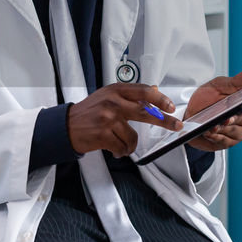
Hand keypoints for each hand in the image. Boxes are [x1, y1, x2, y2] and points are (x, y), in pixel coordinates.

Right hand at [67, 83, 182, 158]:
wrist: (65, 126)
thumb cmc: (88, 112)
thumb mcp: (107, 97)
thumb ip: (129, 95)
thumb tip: (154, 90)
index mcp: (115, 90)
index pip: (143, 91)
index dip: (160, 99)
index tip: (170, 106)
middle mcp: (112, 102)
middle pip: (145, 112)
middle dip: (164, 121)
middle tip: (176, 125)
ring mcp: (107, 119)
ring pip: (133, 137)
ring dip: (129, 145)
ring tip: (120, 143)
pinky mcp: (103, 135)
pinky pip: (122, 147)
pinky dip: (120, 151)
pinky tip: (113, 149)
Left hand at [185, 68, 241, 151]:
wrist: (190, 114)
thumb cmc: (207, 99)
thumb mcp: (218, 86)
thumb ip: (235, 81)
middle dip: (235, 119)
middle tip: (226, 118)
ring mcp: (239, 131)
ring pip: (236, 132)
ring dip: (224, 129)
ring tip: (212, 126)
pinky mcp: (229, 142)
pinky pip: (225, 141)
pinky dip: (217, 137)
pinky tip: (209, 132)